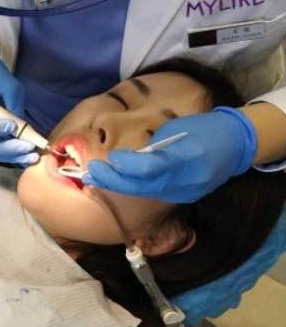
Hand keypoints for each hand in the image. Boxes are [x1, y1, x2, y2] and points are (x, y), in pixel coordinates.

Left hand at [82, 107, 257, 202]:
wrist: (236, 145)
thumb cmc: (204, 128)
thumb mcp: (177, 128)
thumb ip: (152, 147)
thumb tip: (125, 160)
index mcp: (187, 156)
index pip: (151, 167)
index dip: (127, 165)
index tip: (110, 158)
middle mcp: (186, 180)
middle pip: (144, 186)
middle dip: (114, 181)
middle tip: (90, 174)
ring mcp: (185, 192)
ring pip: (146, 193)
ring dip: (118, 187)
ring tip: (95, 180)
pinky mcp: (183, 198)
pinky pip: (154, 194)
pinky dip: (134, 189)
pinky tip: (117, 183)